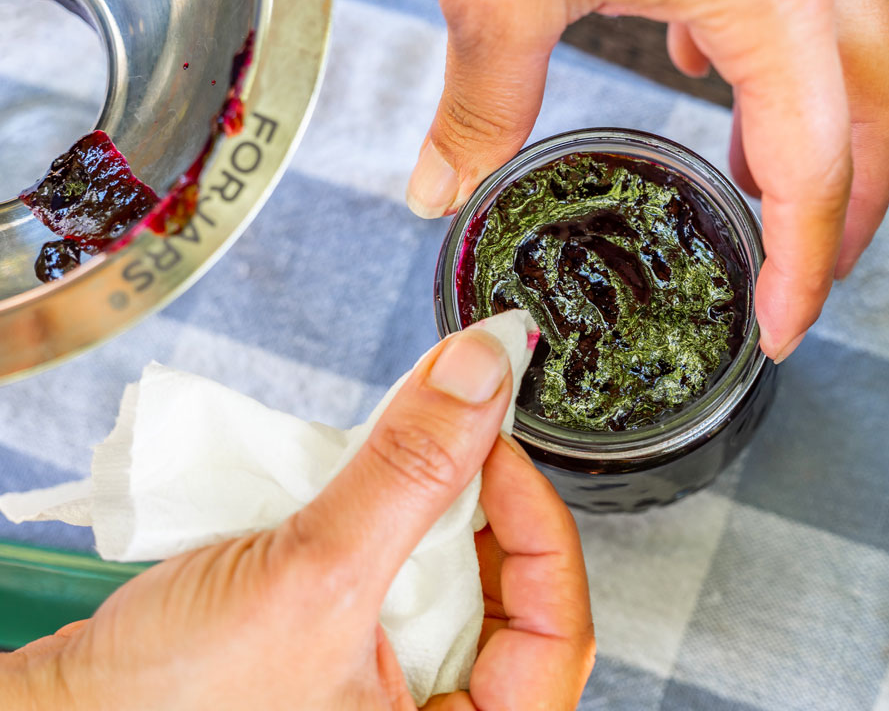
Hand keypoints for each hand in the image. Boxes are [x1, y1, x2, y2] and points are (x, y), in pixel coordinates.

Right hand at [0, 328, 594, 709]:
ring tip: (395, 462)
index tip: (497, 445)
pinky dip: (384, 526)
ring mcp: (387, 696)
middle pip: (511, 599)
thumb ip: (409, 471)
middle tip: (449, 437)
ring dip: (427, 508)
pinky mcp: (345, 660)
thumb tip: (484, 371)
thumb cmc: (169, 707)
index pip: (559, 632)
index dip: (540, 525)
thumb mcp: (313, 578)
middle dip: (479, 508)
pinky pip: (397, 584)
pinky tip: (355, 492)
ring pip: (454, 583)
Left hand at [405, 0, 888, 361]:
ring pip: (852, 49)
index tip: (784, 325)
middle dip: (855, 204)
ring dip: (822, 133)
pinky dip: (770, 56)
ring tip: (766, 200)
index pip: (812, 163)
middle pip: (876, 106)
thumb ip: (481, 99)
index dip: (808, 262)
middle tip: (811, 277)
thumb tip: (442, 187)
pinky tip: (704, 70)